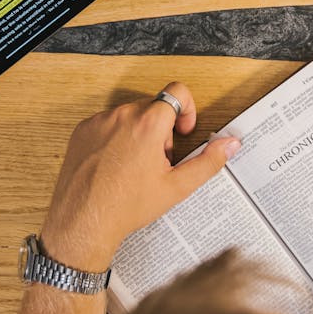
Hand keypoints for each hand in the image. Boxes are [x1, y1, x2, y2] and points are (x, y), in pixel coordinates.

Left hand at [40, 82, 239, 271]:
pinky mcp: (82, 130)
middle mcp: (122, 116)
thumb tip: (230, 144)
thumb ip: (209, 161)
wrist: (83, 222)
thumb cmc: (127, 207)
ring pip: (130, 116)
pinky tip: (114, 167)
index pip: (177, 91)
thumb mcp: (177, 187)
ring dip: (138, 134)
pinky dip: (115, 138)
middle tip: (157, 162)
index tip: (182, 130)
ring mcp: (99, 122)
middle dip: (161, 130)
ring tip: (134, 168)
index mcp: (148, 124)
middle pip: (153, 107)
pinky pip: (107, 123)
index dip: (187, 109)